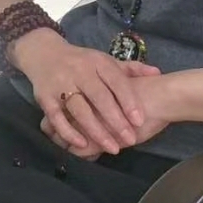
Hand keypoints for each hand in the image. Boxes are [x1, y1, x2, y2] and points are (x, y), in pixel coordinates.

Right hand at [41, 68, 169, 159]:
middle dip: (115, 120)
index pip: (115, 80)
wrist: (45, 54)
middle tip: (130, 139)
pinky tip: (82, 144)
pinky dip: (68, 131)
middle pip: (99, 97)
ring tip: (112, 148)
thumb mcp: (106, 60)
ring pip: (80, 109)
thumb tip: (157, 73)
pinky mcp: (45, 97)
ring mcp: (61, 84)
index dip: (128, 100)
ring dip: (96, 130)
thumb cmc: (83, 62)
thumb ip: (131, 69)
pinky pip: (57, 117)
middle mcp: (80, 71)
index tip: (139, 119)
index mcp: (98, 62)